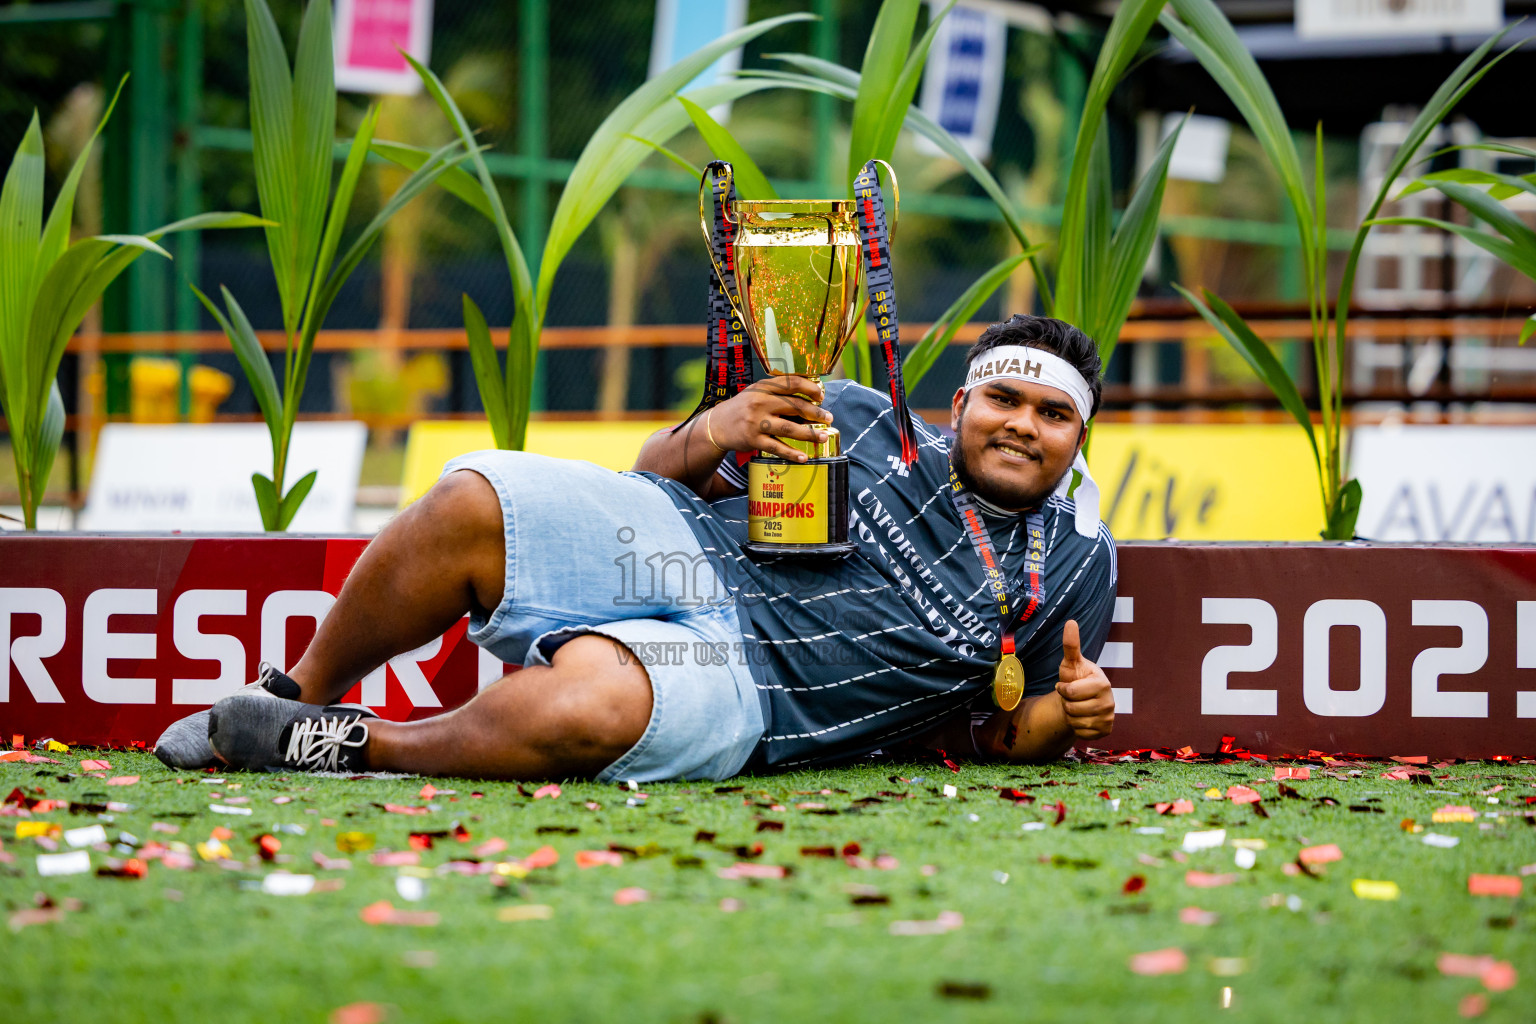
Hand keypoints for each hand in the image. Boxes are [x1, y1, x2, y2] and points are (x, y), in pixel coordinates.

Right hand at [709, 375, 833, 462]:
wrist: (717, 425)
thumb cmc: (743, 408)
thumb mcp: (756, 392)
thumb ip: (778, 392)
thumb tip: (809, 397)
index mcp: (763, 387)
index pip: (791, 383)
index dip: (809, 388)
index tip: (821, 396)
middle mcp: (760, 402)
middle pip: (794, 406)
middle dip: (816, 413)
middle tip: (829, 418)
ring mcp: (756, 422)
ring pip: (789, 428)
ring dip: (809, 434)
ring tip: (823, 437)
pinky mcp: (753, 440)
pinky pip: (777, 447)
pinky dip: (792, 453)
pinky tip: (804, 457)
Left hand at [1054, 619, 1113, 740]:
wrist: (1080, 700)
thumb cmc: (1075, 678)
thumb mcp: (1071, 662)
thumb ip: (1071, 645)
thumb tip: (1070, 622)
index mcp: (1103, 683)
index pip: (1071, 692)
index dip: (1063, 689)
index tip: (1065, 685)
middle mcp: (1110, 701)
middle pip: (1072, 709)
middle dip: (1066, 703)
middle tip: (1071, 697)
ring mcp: (1109, 718)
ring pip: (1075, 723)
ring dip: (1070, 715)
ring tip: (1076, 706)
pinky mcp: (1106, 731)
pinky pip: (1081, 733)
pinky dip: (1076, 727)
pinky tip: (1081, 718)